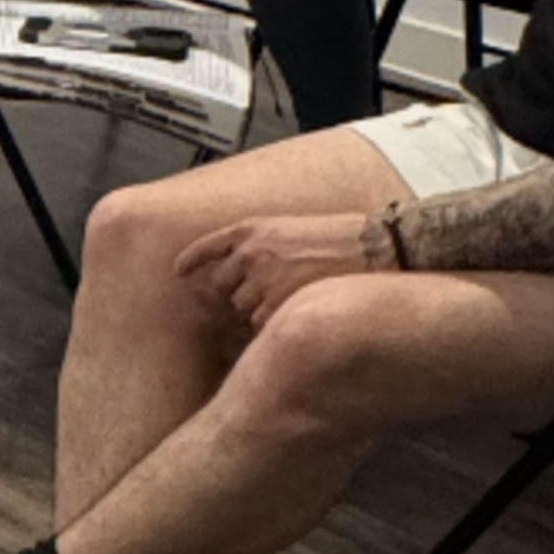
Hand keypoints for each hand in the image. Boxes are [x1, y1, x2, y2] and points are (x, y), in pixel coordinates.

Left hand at [171, 201, 389, 331]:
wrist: (375, 246)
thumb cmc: (339, 237)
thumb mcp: (291, 228)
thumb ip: (261, 245)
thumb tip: (241, 270)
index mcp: (252, 230)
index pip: (207, 247)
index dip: (191, 260)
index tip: (178, 271)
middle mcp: (250, 253)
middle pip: (220, 286)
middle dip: (234, 294)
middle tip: (264, 296)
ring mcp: (262, 280)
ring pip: (241, 308)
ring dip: (257, 311)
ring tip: (289, 302)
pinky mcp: (278, 304)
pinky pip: (260, 324)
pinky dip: (272, 324)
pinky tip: (293, 313)